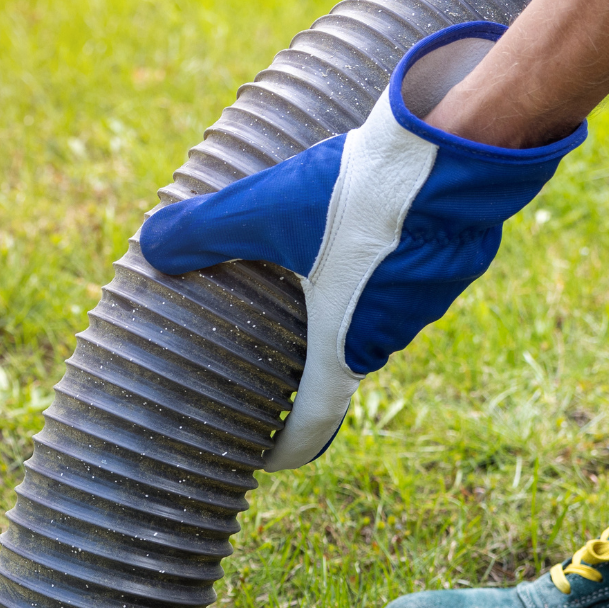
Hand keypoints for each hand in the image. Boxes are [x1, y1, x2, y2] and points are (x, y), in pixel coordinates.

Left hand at [137, 23, 582, 470]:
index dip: (287, 444)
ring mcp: (426, 302)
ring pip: (372, 313)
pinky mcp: (451, 264)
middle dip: (304, 357)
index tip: (266, 457)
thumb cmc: (359, 194)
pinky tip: (359, 227)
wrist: (457, 151)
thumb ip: (204, 231)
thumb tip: (151, 244)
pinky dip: (377, 265)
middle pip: (337, 359)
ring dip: (343, 301)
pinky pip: (403, 278)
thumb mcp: (263, 209)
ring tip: (310, 272)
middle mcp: (387, 335)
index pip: (313, 420)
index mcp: (342, 344)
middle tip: (268, 343)